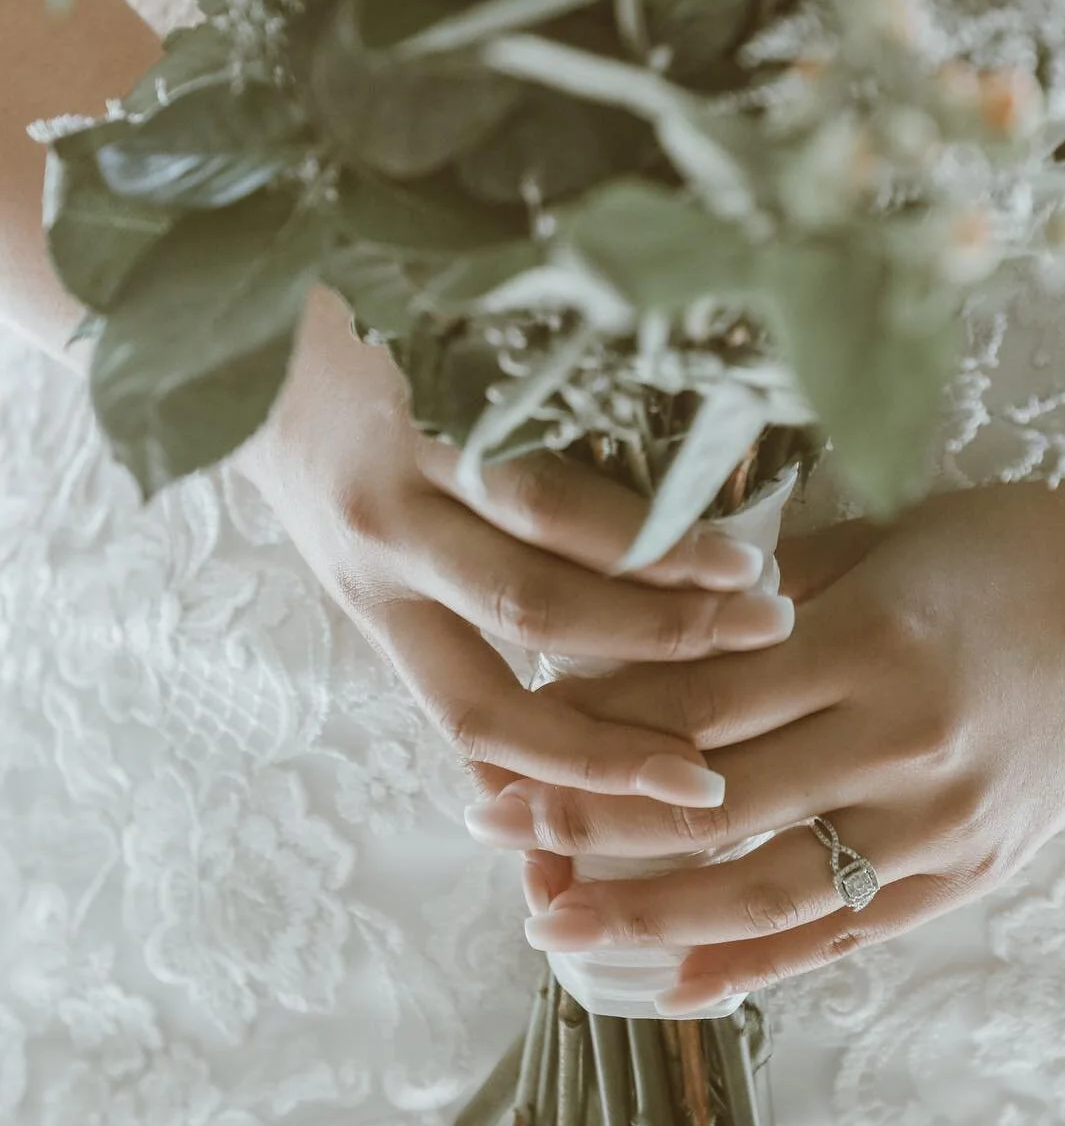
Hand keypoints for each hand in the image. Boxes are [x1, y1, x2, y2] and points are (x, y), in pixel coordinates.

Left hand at [239, 288, 795, 807]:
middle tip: (760, 668)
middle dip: (655, 661)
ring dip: (658, 568)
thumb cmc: (331, 449)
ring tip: (749, 583)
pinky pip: (539, 434)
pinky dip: (618, 467)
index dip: (583, 768)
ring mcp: (404, 458)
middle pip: (528, 625)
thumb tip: (529, 807)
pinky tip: (698, 478)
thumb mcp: (374, 567)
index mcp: (380, 608)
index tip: (687, 794)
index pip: (483, 714)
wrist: (244, 318)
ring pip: (541, 531)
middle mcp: (384, 547)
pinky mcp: (426, 379)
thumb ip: (459, 659)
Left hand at [467, 474, 1064, 1011]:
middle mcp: (905, 738)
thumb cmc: (1009, 547)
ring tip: (551, 922)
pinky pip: (850, 932)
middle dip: (590, 822)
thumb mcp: (886, 544)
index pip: (697, 699)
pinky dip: (759, 966)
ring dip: (648, 913)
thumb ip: (769, 598)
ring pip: (768, 888)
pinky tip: (677, 983)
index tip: (508, 736)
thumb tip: (639, 640)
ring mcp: (946, 818)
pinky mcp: (974, 868)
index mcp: (872, 637)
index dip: (593, 725)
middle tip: (493, 833)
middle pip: (712, 802)